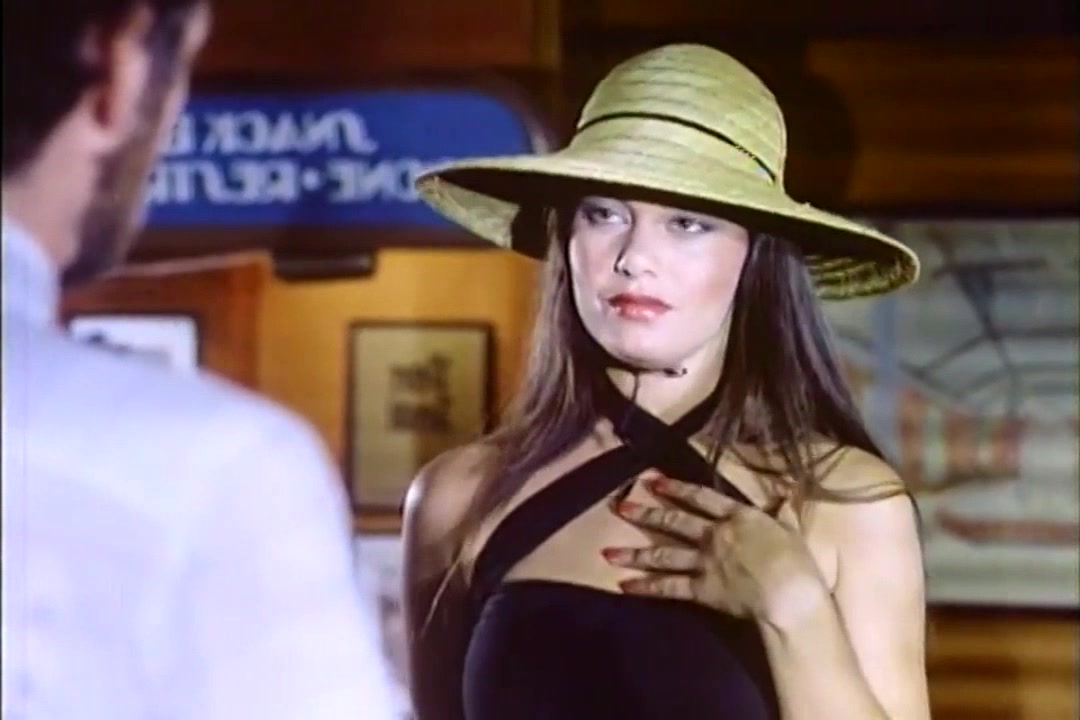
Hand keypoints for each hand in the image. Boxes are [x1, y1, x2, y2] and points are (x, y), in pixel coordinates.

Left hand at [604, 472, 828, 629]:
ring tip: (607, 552)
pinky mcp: (702, 589)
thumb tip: (785, 495)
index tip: (653, 481)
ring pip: (663, 554)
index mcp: (738, 515)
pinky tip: (624, 585)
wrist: (790, 595)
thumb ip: (782, 512)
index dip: (675, 488)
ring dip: (634, 553)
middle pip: (674, 521)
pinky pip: (669, 588)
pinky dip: (646, 587)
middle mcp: (715, 534)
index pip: (701, 497)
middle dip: (645, 513)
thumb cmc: (798, 562)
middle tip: (620, 507)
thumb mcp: (791, 530)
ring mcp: (705, 561)